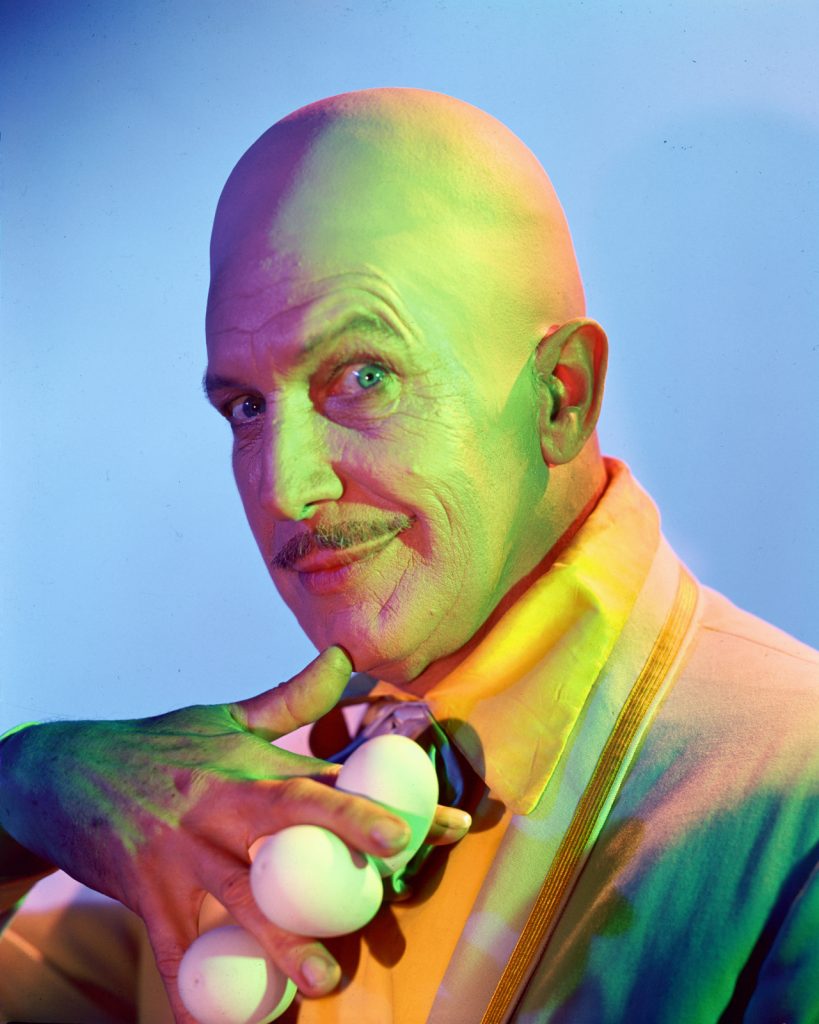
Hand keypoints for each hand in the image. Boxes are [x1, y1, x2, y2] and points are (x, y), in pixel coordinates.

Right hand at [0, 647, 470, 1022]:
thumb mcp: (225, 716)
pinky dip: (191, 987)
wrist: (63, 773)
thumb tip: (348, 658)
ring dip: (280, 937)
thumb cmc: (159, 745)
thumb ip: (292, 697)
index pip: (331, 770)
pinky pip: (172, 945)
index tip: (445, 807)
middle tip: (396, 858)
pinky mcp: (147, 891)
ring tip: (323, 978)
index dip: (387, 783)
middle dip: (346, 830)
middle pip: (290, 813)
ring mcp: (183, 849)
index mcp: (251, 762)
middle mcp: (223, 801)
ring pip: (237, 892)